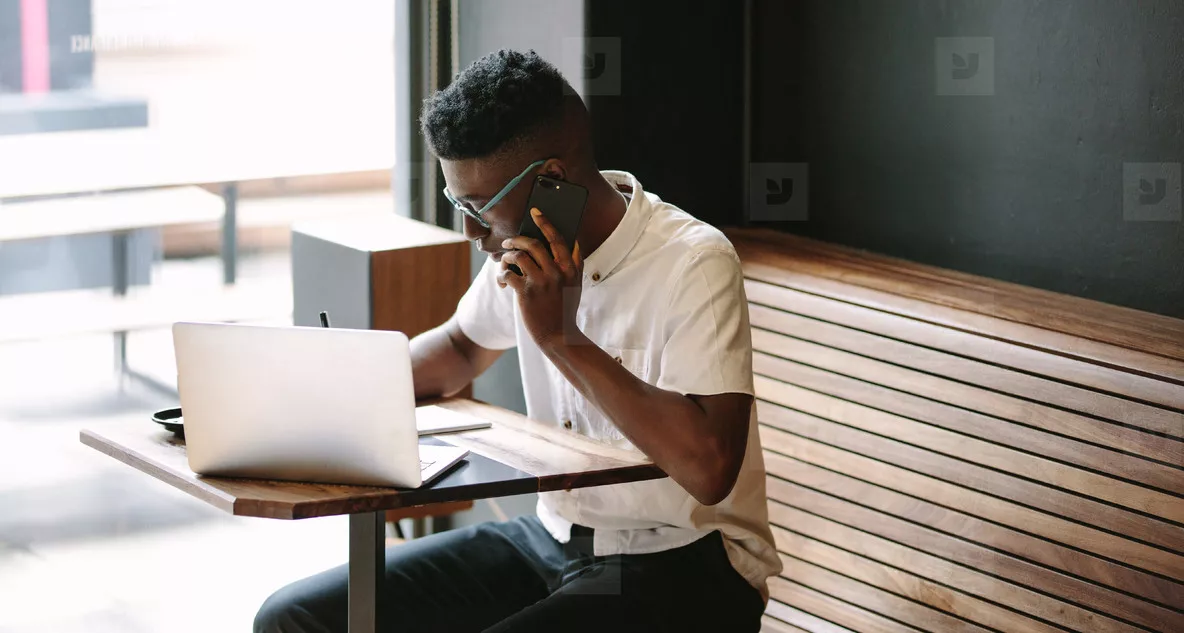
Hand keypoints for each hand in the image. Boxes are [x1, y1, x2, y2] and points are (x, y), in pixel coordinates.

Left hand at [497, 208, 583, 351]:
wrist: (558, 336)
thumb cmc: (564, 309)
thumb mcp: (575, 285)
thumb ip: (575, 263)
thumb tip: (573, 241)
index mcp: (570, 268)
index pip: (557, 238)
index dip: (545, 222)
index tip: (535, 212)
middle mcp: (557, 272)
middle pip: (533, 244)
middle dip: (516, 239)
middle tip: (508, 242)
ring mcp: (541, 282)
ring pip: (518, 256)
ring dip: (507, 257)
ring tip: (505, 263)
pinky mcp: (526, 293)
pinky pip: (508, 274)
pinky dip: (502, 275)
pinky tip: (502, 281)